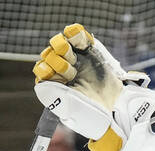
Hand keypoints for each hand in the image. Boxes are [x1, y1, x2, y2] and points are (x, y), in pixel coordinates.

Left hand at [33, 24, 154, 150]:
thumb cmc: (92, 111)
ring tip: (73, 59)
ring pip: (59, 43)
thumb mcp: (71, 108)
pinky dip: (75, 34)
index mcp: (55, 85)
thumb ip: (54, 96)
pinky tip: (82, 44)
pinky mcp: (87, 49)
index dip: (46, 70)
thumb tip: (40, 84)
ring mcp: (75, 58)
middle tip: (71, 72)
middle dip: (56, 61)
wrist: (115, 104)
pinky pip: (75, 34)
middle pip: (49, 55)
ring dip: (63, 48)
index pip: (41, 70)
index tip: (58, 77)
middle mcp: (63, 71)